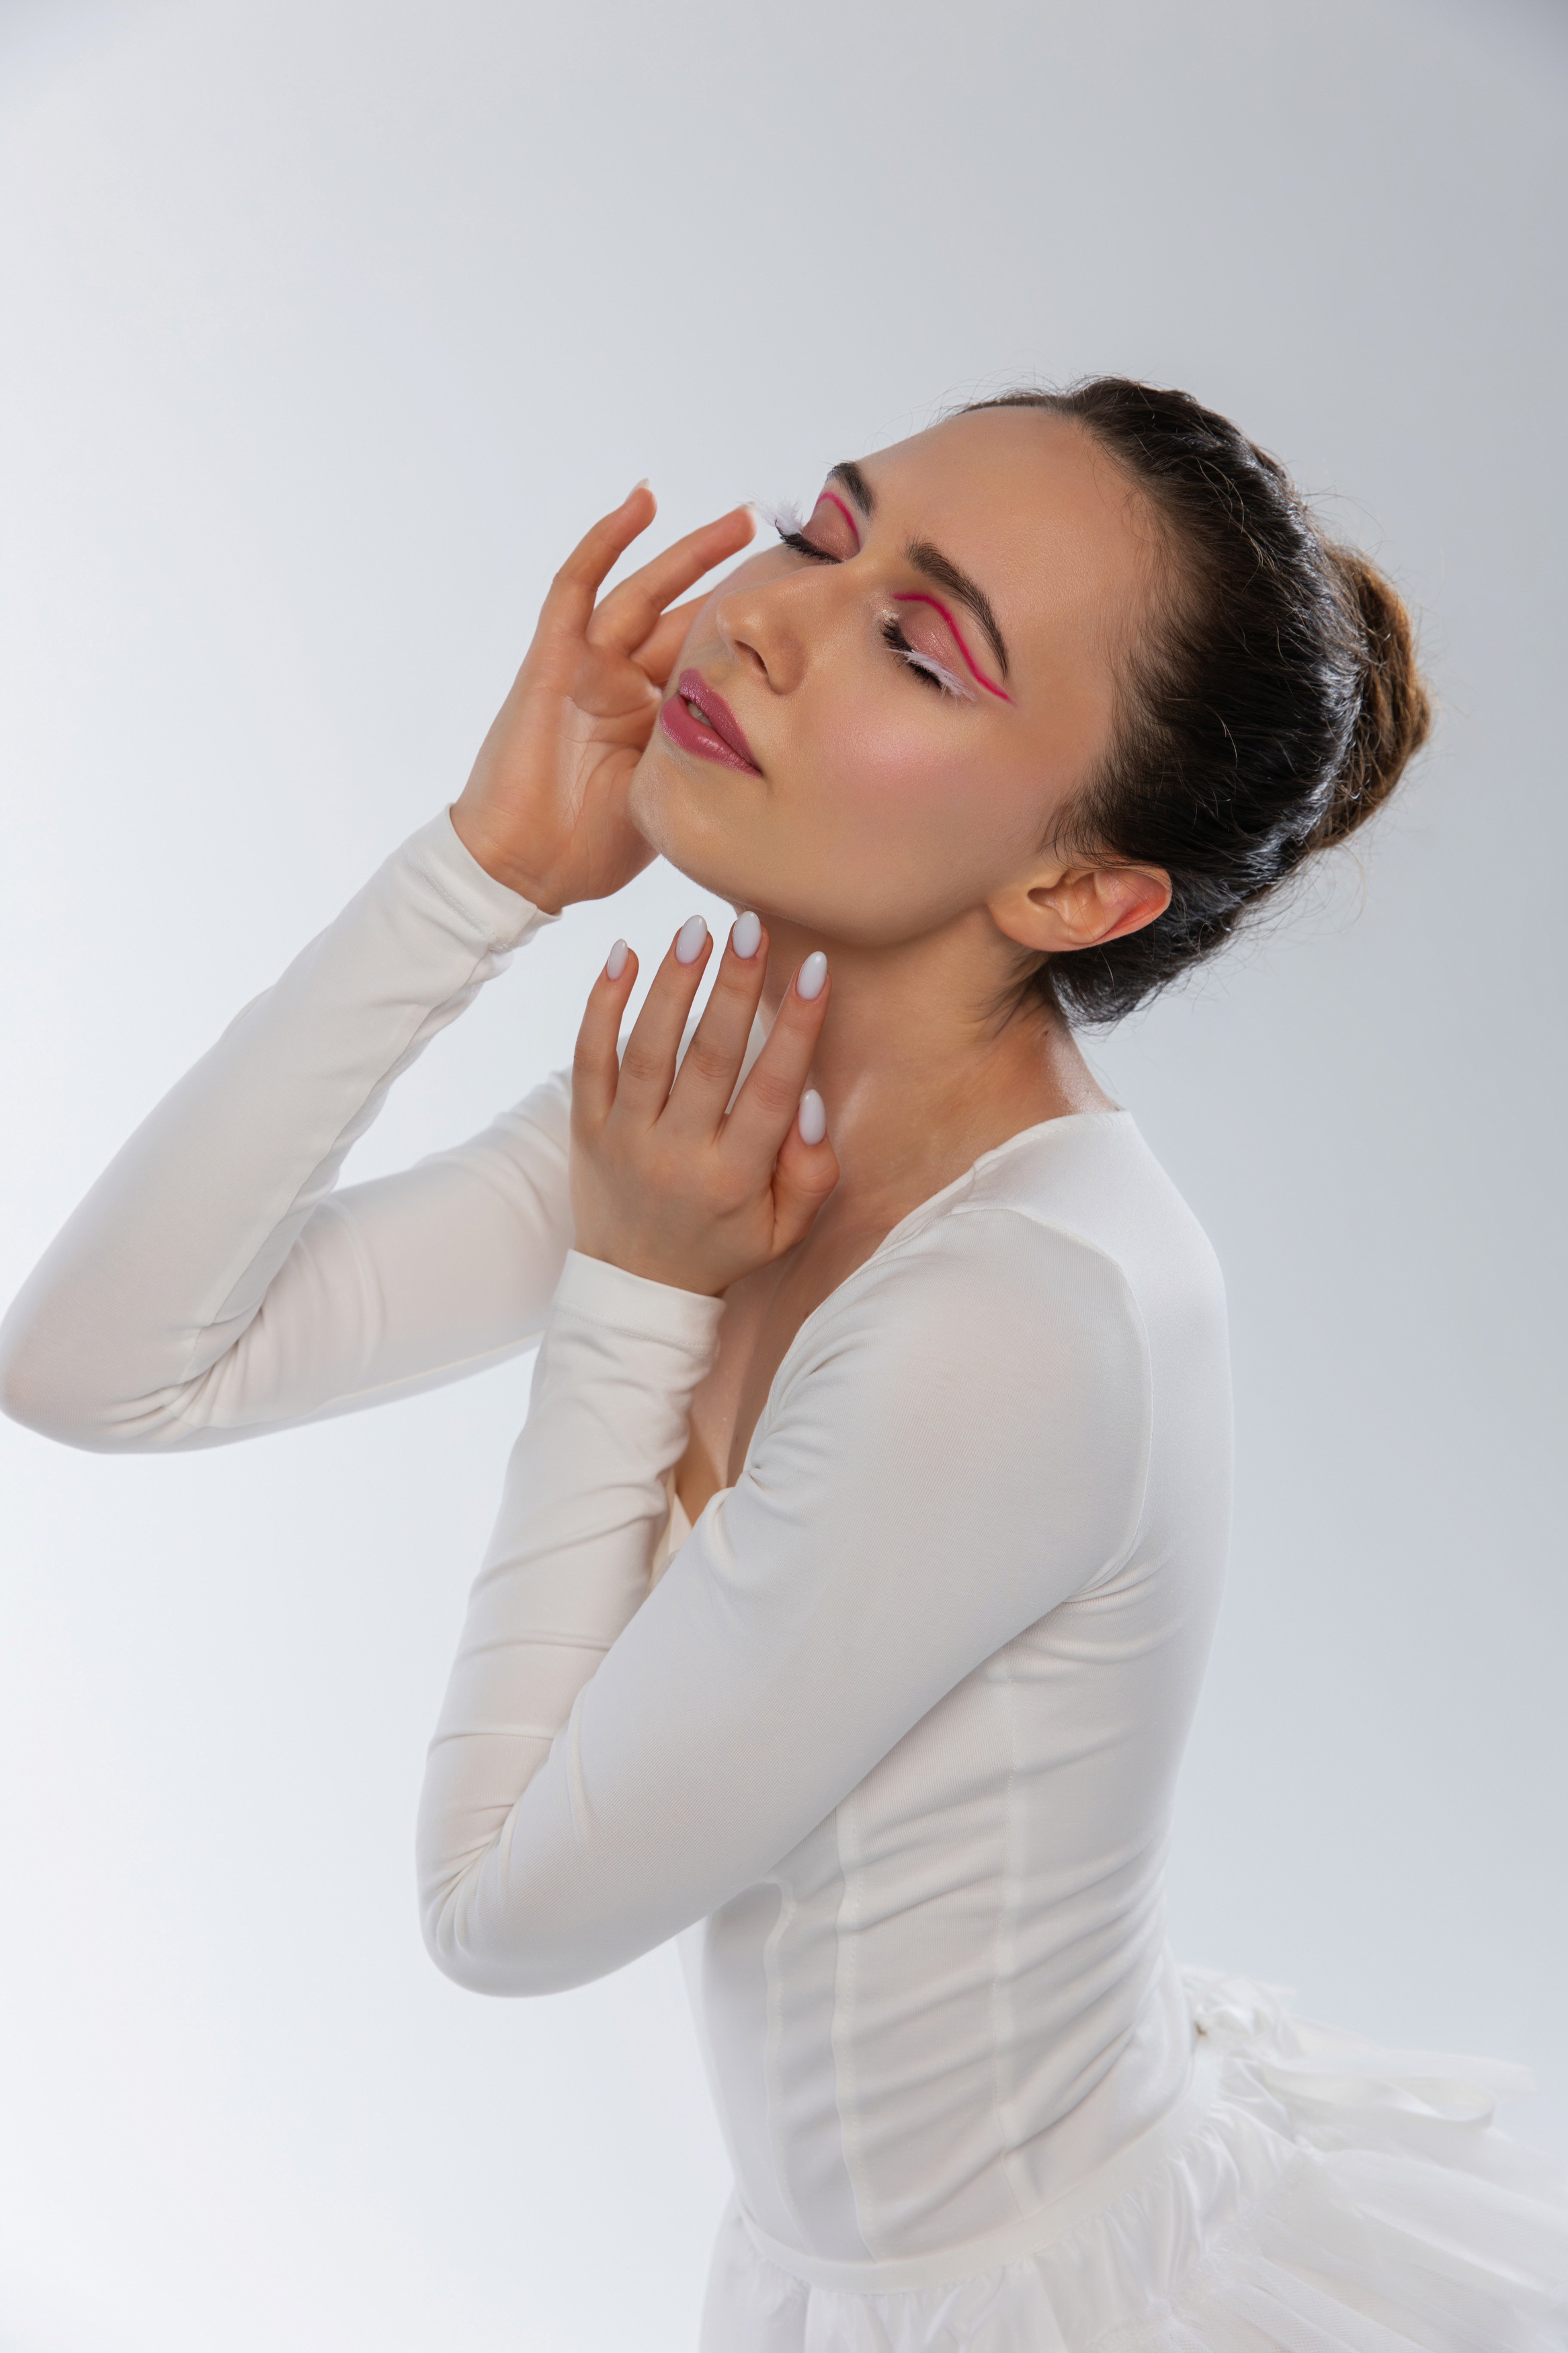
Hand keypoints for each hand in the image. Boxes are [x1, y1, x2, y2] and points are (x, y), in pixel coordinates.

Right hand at [451, 487, 755, 911]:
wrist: (523, 867)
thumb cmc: (591, 848)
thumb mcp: (674, 799)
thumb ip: (708, 762)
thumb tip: (779, 750)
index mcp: (655, 719)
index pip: (708, 661)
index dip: (750, 637)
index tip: (806, 615)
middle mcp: (623, 684)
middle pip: (683, 617)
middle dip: (732, 585)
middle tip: (787, 553)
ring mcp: (587, 667)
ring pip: (643, 591)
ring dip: (688, 553)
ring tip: (741, 520)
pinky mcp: (551, 657)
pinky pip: (577, 587)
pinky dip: (606, 541)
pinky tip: (641, 503)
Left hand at [570, 915, 839, 1296]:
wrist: (634, 1287)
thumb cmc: (722, 1243)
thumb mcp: (784, 1229)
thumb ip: (812, 1172)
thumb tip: (813, 1102)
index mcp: (734, 1179)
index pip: (772, 1091)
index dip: (796, 1028)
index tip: (815, 969)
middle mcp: (676, 1155)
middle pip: (708, 1060)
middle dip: (732, 989)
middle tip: (750, 926)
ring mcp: (623, 1139)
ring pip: (647, 1050)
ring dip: (671, 985)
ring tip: (696, 929)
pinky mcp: (584, 1127)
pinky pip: (589, 1058)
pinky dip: (602, 1006)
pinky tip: (622, 954)